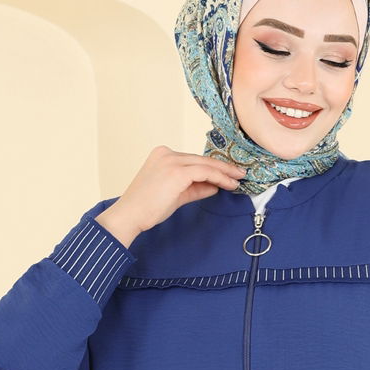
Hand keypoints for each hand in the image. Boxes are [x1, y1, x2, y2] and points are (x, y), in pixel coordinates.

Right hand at [94, 145, 247, 248]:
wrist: (130, 215)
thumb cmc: (147, 208)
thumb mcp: (175, 194)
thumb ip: (195, 188)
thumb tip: (214, 186)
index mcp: (163, 155)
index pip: (193, 160)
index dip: (213, 167)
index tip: (228, 174)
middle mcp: (167, 153)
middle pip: (201, 159)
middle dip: (223, 168)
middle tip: (239, 174)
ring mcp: (171, 161)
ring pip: (206, 164)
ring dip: (225, 173)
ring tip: (238, 180)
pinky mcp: (177, 172)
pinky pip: (205, 172)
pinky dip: (220, 178)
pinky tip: (229, 185)